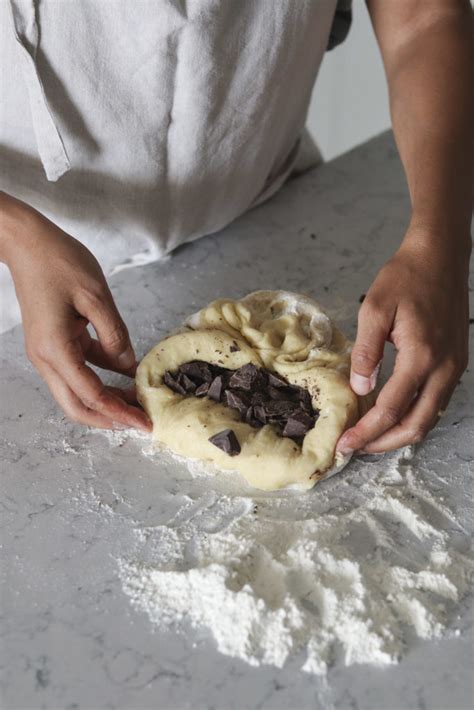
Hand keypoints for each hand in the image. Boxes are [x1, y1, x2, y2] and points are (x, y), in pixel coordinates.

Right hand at [1, 193, 150, 430]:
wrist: (27, 242)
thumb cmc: (59, 261)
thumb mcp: (96, 296)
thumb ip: (115, 335)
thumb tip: (128, 366)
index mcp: (55, 349)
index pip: (91, 395)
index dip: (120, 413)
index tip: (145, 423)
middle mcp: (46, 358)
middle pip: (77, 406)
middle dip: (110, 419)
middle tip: (140, 422)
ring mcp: (47, 352)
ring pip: (76, 392)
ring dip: (105, 401)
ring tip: (137, 402)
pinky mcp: (53, 343)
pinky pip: (79, 369)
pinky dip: (100, 378)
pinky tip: (125, 375)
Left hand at [336, 232, 469, 453]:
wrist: (440, 256)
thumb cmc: (405, 276)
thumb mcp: (374, 308)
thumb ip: (366, 351)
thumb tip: (359, 389)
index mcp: (421, 356)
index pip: (390, 409)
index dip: (366, 432)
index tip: (344, 445)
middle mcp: (444, 368)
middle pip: (416, 425)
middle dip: (384, 443)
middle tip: (356, 448)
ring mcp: (454, 367)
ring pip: (430, 418)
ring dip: (400, 433)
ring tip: (371, 436)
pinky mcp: (456, 363)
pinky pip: (436, 402)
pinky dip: (414, 416)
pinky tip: (392, 413)